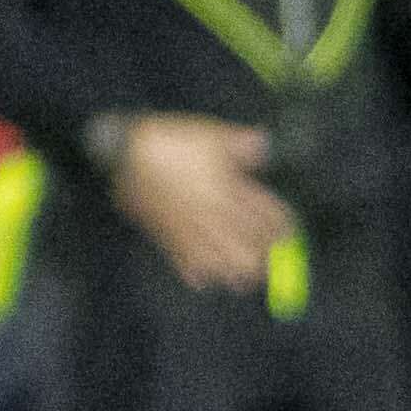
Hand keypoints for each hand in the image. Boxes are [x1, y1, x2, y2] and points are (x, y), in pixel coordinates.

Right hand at [107, 115, 295, 292]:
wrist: (123, 151)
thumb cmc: (171, 140)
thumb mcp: (211, 134)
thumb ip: (241, 143)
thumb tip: (264, 144)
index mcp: (230, 193)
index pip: (268, 220)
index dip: (283, 227)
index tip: (288, 230)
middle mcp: (213, 218)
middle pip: (250, 254)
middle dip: (264, 257)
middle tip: (269, 254)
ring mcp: (190, 232)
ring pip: (223, 268)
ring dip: (236, 271)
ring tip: (244, 271)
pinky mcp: (166, 239)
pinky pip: (188, 270)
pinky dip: (202, 276)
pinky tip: (208, 276)